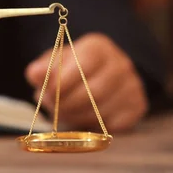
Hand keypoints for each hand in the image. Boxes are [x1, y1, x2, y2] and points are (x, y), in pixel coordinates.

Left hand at [25, 33, 146, 131]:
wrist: (98, 77)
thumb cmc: (70, 69)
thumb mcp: (54, 64)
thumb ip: (43, 69)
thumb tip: (34, 74)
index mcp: (98, 47)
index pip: (83, 64)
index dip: (62, 83)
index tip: (47, 94)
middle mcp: (121, 63)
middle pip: (93, 90)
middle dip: (67, 104)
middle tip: (53, 109)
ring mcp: (132, 85)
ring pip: (101, 110)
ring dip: (76, 116)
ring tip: (64, 113)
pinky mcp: (138, 106)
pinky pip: (112, 124)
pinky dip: (92, 125)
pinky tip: (83, 117)